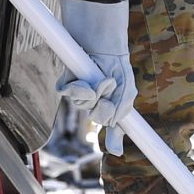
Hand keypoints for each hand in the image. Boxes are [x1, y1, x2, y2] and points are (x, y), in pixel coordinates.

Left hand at [57, 0, 136, 153]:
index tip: (118, 148)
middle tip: (110, 91)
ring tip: (102, 78)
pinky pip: (67, 94)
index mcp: (109, 106)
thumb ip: (121, 116)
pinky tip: (84, 80)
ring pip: (82, 106)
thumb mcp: (127, 91)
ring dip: (94, 93)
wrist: (104, 40)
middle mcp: (93, 102)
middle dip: (105, 107)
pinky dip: (77, 89)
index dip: (114, 136)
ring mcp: (78, 94)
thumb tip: (116, 152)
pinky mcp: (65, 84)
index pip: (111, 127)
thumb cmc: (116, 64)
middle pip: (97, 117)